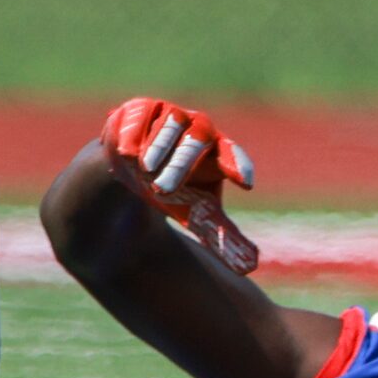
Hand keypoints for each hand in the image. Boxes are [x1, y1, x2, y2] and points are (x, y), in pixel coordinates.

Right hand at [102, 96, 259, 274]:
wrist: (131, 171)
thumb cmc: (173, 189)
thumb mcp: (196, 213)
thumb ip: (221, 235)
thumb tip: (250, 267)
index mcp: (216, 153)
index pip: (232, 156)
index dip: (238, 166)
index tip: (245, 184)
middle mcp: (196, 128)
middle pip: (198, 138)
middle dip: (181, 163)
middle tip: (163, 190)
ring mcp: (168, 115)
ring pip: (169, 124)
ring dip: (158, 146)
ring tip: (146, 169)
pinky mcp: (139, 110)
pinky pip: (138, 115)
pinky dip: (133, 133)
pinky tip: (127, 151)